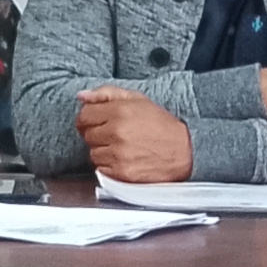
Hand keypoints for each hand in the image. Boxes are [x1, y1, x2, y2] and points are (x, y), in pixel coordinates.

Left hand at [77, 86, 192, 182]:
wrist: (184, 151)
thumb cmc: (161, 125)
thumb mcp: (137, 100)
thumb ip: (107, 93)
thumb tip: (82, 96)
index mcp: (120, 111)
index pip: (84, 115)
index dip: (89, 118)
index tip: (97, 122)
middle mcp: (117, 132)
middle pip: (87, 134)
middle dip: (98, 134)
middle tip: (115, 134)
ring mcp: (118, 153)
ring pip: (92, 153)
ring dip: (103, 151)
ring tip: (122, 147)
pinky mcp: (121, 172)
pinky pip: (100, 168)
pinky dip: (109, 165)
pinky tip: (124, 159)